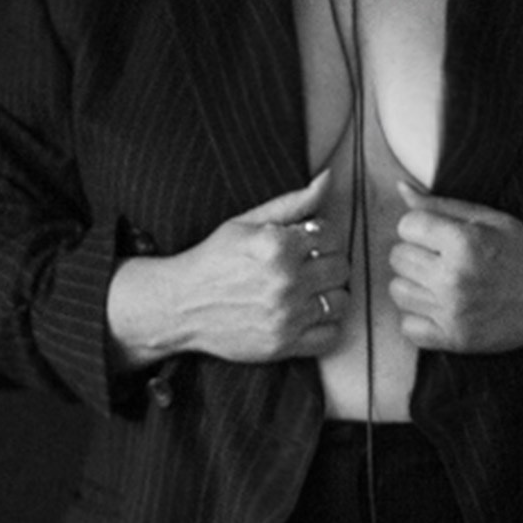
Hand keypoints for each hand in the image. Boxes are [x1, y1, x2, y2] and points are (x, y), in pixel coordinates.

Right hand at [107, 171, 350, 366]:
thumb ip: (293, 202)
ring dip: (330, 293)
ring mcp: (286, 316)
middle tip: (307, 264)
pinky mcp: (284, 345)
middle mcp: (286, 281)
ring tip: (309, 289)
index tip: (306, 242)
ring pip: (341, 301)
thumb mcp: (247, 222)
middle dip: (328, 261)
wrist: (180, 305)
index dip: (321, 235)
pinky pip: (331, 335)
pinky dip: (326, 325)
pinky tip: (307, 313)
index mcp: (278, 245)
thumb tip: (329, 178)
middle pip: (341, 267)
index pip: (332, 234)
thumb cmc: (214, 259)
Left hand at [387, 181, 522, 353]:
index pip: (406, 226)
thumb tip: (400, 187)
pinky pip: (407, 327)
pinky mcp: (454, 339)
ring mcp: (452, 312)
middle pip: (398, 257)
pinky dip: (417, 317)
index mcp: (464, 243)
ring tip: (438, 280)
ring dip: (413, 283)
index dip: (419, 226)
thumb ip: (440, 205)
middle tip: (441, 257)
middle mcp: (455, 279)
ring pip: (397, 291)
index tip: (437, 233)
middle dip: (415, 252)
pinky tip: (438, 306)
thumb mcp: (488, 218)